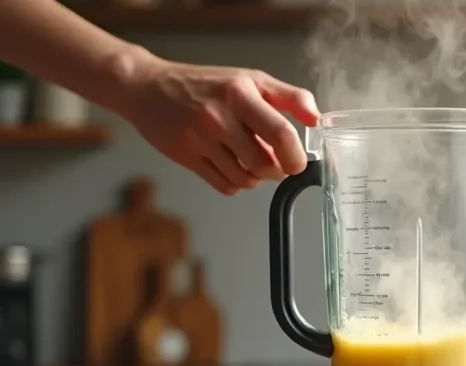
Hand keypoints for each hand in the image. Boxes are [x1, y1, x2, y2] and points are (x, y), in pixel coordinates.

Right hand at [117, 56, 319, 195]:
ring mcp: (200, 140)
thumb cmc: (205, 84)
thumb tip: (317, 120)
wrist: (149, 89)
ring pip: (245, 179)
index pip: (280, 133)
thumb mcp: (249, 79)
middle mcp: (219, 117)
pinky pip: (224, 186)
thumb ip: (289, 97)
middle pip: (264, 164)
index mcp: (240, 94)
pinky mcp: (186, 158)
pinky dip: (236, 183)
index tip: (297, 161)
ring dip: (255, 177)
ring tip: (250, 160)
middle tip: (275, 162)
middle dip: (276, 170)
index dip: (295, 156)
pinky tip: (231, 166)